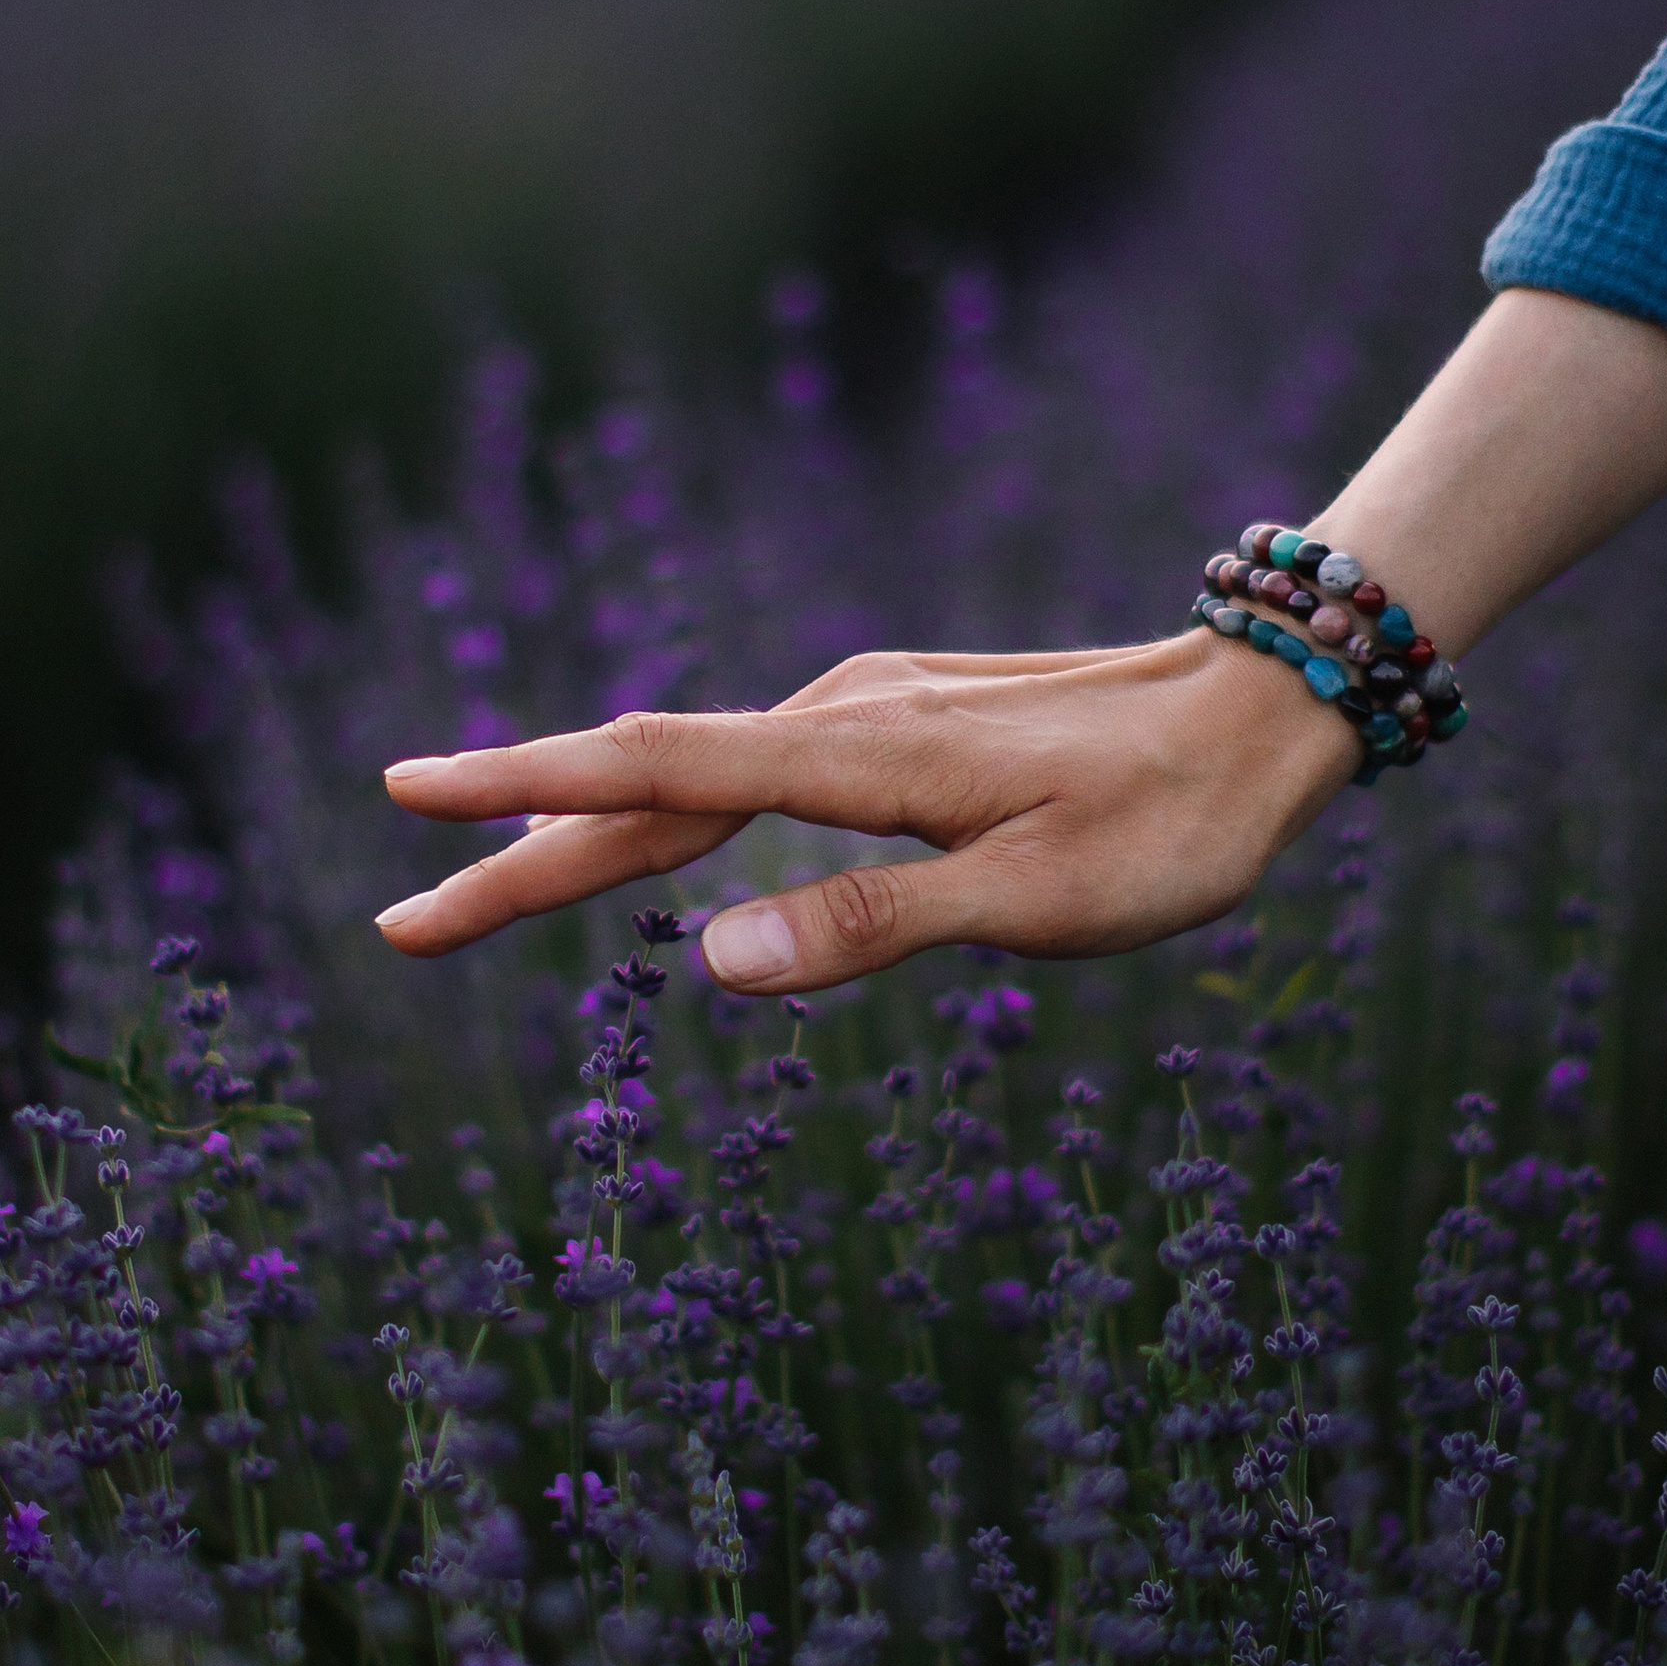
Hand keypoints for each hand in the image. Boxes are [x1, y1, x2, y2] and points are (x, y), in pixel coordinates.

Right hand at [375, 629, 1359, 994]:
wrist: (1263, 706)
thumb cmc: (1167, 820)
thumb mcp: (1036, 899)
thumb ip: (871, 925)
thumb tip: (707, 959)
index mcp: (855, 756)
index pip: (652, 770)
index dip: (522, 791)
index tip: (407, 796)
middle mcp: (839, 717)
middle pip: (645, 782)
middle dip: (519, 851)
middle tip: (402, 917)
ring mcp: (865, 712)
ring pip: (693, 775)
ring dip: (587, 832)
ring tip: (486, 880)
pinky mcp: (896, 723)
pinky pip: (749, 767)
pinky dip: (670, 806)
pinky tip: (649, 831)